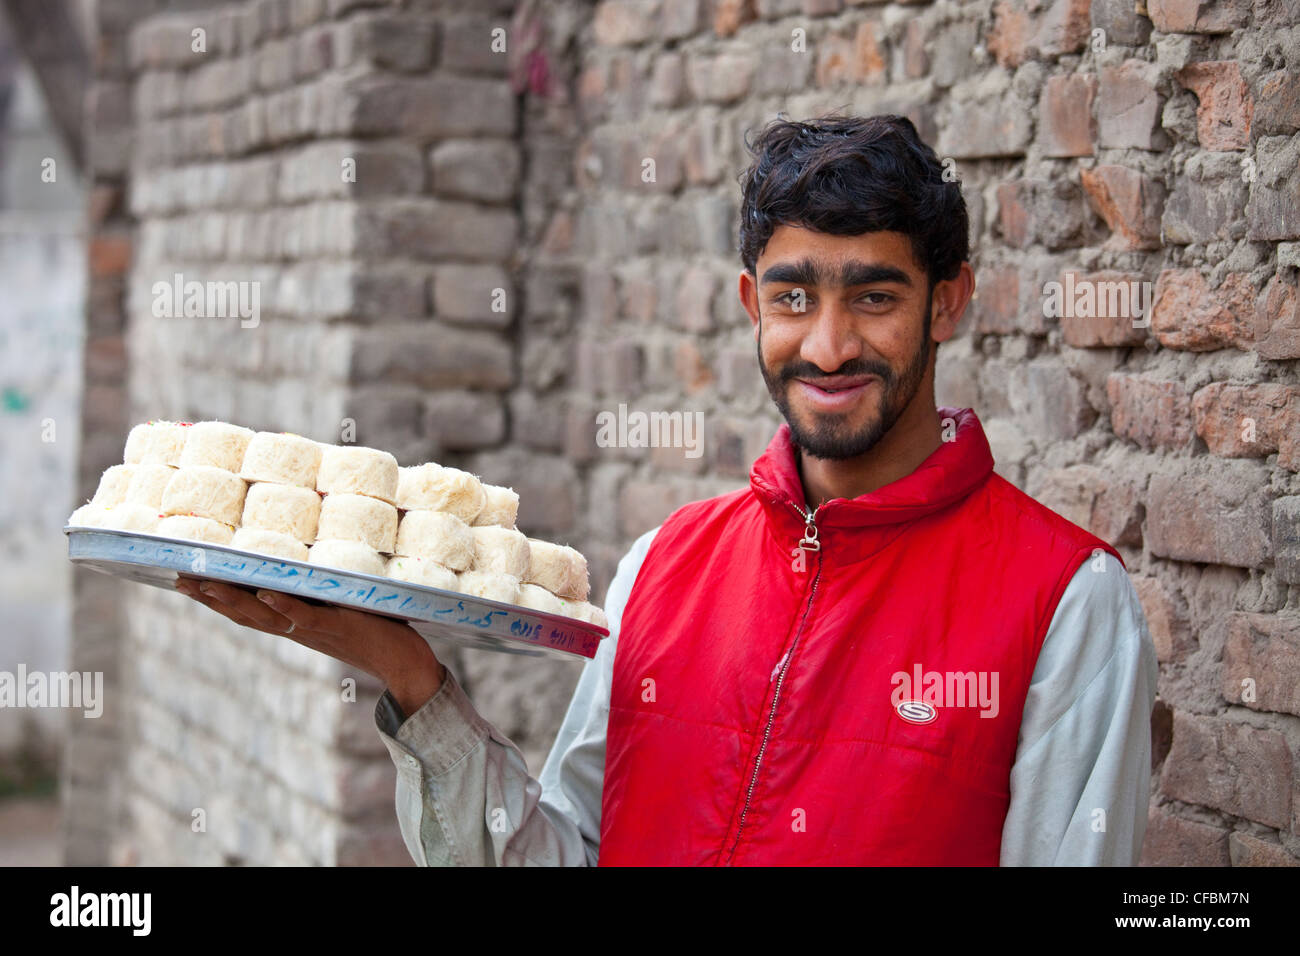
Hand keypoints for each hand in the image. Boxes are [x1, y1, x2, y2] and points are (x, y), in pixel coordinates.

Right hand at [173, 575, 444, 715]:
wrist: (406, 663)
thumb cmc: (376, 629)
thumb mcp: (338, 604)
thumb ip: (319, 588)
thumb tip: (305, 557)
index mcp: (293, 622)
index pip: (246, 610)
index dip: (214, 597)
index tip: (183, 577)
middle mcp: (297, 628)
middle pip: (244, 614)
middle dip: (210, 597)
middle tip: (178, 577)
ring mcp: (315, 629)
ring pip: (266, 616)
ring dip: (236, 600)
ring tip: (207, 582)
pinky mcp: (339, 626)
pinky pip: (307, 616)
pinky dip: (285, 605)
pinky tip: (267, 591)